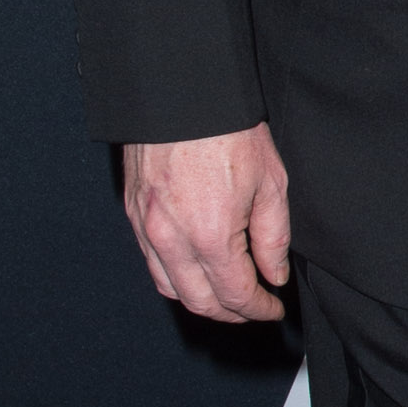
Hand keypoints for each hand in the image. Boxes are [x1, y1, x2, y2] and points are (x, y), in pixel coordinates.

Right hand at [123, 124, 291, 322]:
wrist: (182, 93)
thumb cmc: (229, 131)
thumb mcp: (271, 184)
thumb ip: (273, 238)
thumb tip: (273, 274)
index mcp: (210, 236)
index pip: (236, 295)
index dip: (258, 309)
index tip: (273, 308)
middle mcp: (171, 239)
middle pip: (199, 302)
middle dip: (230, 313)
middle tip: (252, 307)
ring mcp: (147, 227)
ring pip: (169, 287)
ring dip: (199, 299)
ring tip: (225, 294)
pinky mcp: (134, 212)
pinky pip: (151, 261)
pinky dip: (174, 275)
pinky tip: (195, 268)